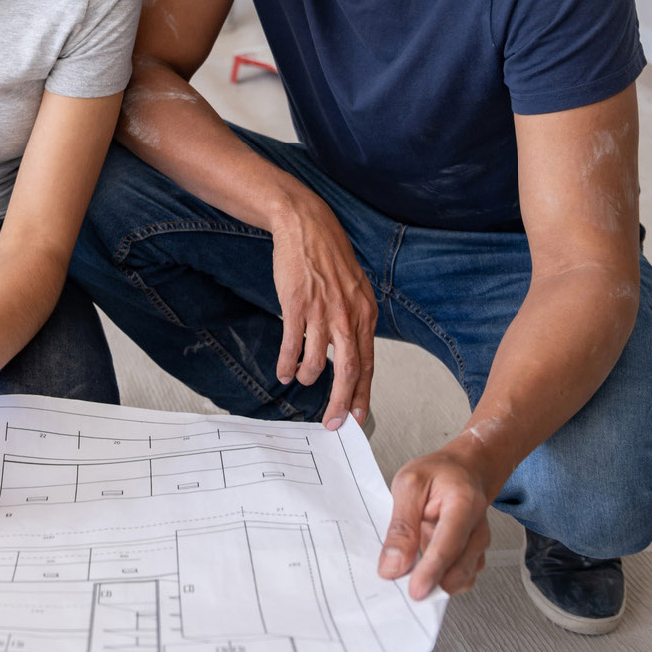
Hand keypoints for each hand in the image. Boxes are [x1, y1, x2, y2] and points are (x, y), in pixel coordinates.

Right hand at [268, 189, 376, 428]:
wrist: (306, 228)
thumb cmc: (329, 259)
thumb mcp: (354, 291)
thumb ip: (355, 322)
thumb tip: (352, 355)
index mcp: (365, 314)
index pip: (368, 364)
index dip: (362, 394)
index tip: (356, 416)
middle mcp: (347, 316)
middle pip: (349, 371)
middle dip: (340, 402)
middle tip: (332, 423)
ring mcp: (321, 311)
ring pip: (317, 360)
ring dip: (307, 376)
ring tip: (299, 380)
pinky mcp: (297, 304)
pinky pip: (291, 344)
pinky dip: (287, 363)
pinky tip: (283, 372)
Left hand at [377, 448, 492, 597]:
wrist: (465, 470)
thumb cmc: (439, 474)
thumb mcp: (409, 485)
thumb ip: (401, 526)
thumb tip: (393, 565)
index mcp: (464, 504)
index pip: (448, 545)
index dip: (431, 571)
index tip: (415, 591)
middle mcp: (478, 529)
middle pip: (459, 569)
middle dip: (432, 583)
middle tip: (402, 586)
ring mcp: (479, 546)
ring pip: (460, 579)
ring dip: (435, 582)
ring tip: (411, 565)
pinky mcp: (474, 557)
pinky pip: (459, 579)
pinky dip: (440, 580)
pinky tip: (423, 566)